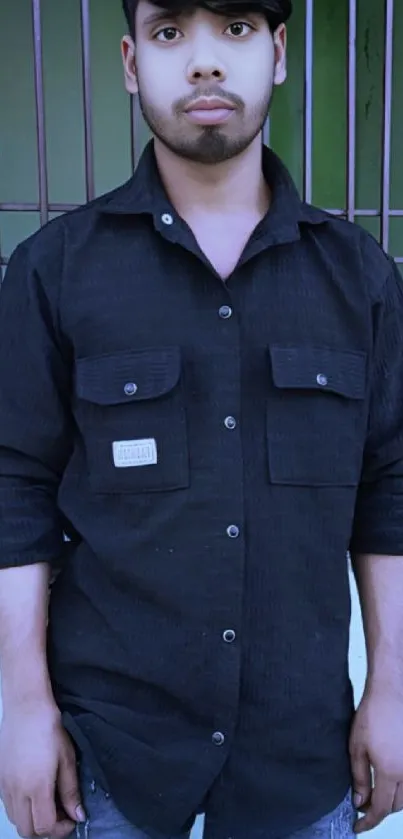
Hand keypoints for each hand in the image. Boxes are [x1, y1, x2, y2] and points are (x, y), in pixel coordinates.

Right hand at [0, 699, 85, 838]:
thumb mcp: (67, 759)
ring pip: (16, 819)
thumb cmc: (48, 727)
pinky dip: (21, 809)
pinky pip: (8, 806)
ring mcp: (5, 786)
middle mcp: (16, 791)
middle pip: (27, 830)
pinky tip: (34, 794)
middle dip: (46, 830)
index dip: (61, 830)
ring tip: (49, 803)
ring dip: (32, 820)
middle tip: (61, 815)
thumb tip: (78, 815)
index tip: (72, 819)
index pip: (44, 827)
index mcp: (37, 787)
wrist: (26, 707)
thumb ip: (71, 791)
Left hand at [350, 686, 402, 832]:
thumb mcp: (357, 747)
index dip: (368, 821)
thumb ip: (359, 778)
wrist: (390, 693)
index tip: (358, 826)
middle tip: (363, 805)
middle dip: (379, 810)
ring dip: (392, 800)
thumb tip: (360, 802)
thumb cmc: (372, 715)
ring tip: (375, 793)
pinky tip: (390, 780)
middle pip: (396, 805)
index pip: (380, 809)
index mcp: (389, 771)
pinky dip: (401, 788)